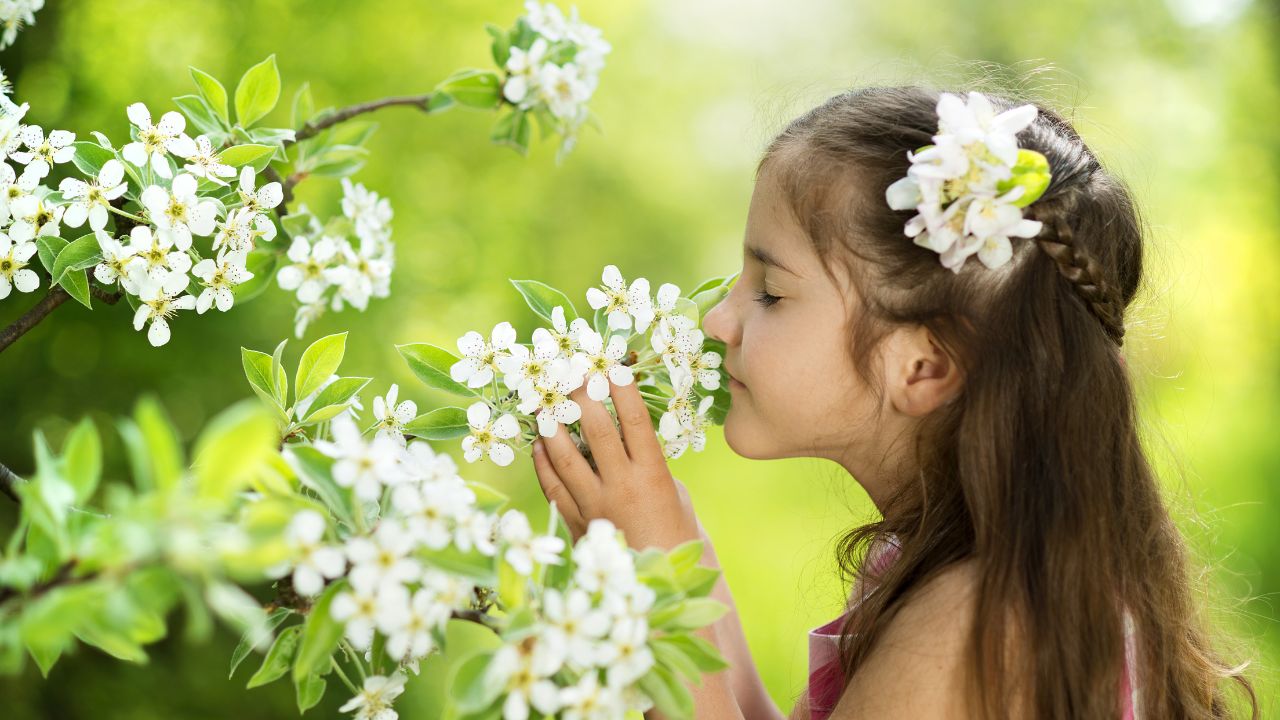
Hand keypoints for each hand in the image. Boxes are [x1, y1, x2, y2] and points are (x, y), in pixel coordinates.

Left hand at [530, 377, 701, 553]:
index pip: (635, 423)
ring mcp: (596, 505)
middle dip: (583, 398)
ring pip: (566, 457)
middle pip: (597, 431)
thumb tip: (622, 438)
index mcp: (653, 476)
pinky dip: (543, 463)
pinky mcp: (577, 523)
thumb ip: (648, 464)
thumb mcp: (674, 493)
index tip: (612, 369)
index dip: (623, 392)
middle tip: (572, 377)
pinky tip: (538, 445)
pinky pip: (553, 487)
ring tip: (545, 405)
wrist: (659, 583)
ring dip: (553, 427)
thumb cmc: (674, 533)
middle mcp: (622, 487)